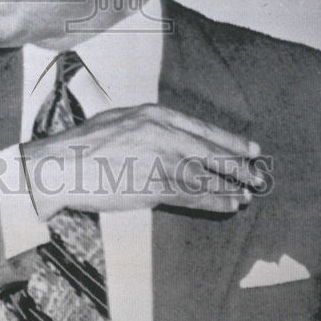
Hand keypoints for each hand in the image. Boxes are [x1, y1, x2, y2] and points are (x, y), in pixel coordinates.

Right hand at [23, 102, 265, 216]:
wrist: (62, 165)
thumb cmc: (84, 146)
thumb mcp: (119, 121)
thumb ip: (147, 127)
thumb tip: (167, 136)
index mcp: (153, 114)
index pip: (201, 127)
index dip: (228, 139)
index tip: (250, 147)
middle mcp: (161, 133)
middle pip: (210, 150)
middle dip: (237, 163)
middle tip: (258, 172)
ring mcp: (159, 159)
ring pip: (206, 174)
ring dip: (230, 186)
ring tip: (248, 194)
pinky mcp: (153, 185)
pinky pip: (192, 195)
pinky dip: (215, 201)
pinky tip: (229, 205)